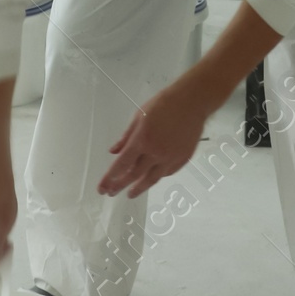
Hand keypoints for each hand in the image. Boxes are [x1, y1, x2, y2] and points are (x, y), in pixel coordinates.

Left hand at [99, 77, 208, 197]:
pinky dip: (157, 176)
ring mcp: (171, 158)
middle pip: (135, 176)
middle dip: (121, 186)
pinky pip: (167, 172)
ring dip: (139, 188)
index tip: (102, 188)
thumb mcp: (139, 116)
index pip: (121, 165)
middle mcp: (156, 153)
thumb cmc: (163, 104)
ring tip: (131, 193)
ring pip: (152, 179)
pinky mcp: (183, 159)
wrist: (192, 102)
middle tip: (112, 193)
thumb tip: (114, 152)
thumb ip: (126, 137)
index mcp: (142, 140)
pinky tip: (151, 178)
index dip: (110, 178)